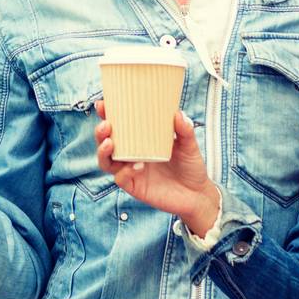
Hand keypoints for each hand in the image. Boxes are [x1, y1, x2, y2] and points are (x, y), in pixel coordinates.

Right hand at [94, 103, 220, 235]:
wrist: (197, 194)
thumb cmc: (190, 167)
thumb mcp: (189, 145)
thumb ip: (185, 130)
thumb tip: (178, 113)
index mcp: (139, 141)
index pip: (117, 126)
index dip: (106, 115)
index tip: (102, 104)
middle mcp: (131, 155)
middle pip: (105, 143)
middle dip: (100, 133)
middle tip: (106, 125)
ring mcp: (130, 172)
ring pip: (106, 162)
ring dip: (103, 152)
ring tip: (110, 143)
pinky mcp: (134, 187)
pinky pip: (121, 179)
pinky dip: (124, 172)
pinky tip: (136, 166)